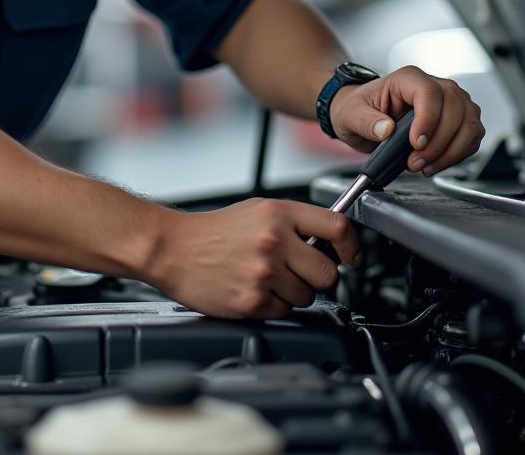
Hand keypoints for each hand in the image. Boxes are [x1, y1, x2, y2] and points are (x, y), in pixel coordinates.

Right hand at [148, 198, 358, 318]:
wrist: (174, 249)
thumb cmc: (214, 231)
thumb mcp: (257, 210)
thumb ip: (293, 222)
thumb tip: (329, 242)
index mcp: (277, 214)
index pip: (336, 227)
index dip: (351, 245)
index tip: (350, 255)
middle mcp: (273, 241)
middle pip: (327, 273)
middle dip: (316, 276)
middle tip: (296, 271)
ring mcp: (263, 273)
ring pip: (306, 297)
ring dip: (292, 293)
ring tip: (265, 278)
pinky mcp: (252, 301)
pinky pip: (283, 313)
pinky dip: (272, 307)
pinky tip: (253, 290)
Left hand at [330, 65, 483, 173]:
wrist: (363, 116)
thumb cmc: (358, 109)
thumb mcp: (350, 115)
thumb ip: (366, 121)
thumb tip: (385, 130)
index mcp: (407, 79)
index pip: (429, 92)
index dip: (428, 119)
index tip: (416, 144)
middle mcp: (433, 85)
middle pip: (455, 107)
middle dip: (439, 143)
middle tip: (416, 163)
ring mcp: (449, 102)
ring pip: (469, 122)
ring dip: (452, 151)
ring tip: (425, 166)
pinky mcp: (456, 119)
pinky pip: (471, 136)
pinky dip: (458, 154)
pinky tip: (436, 163)